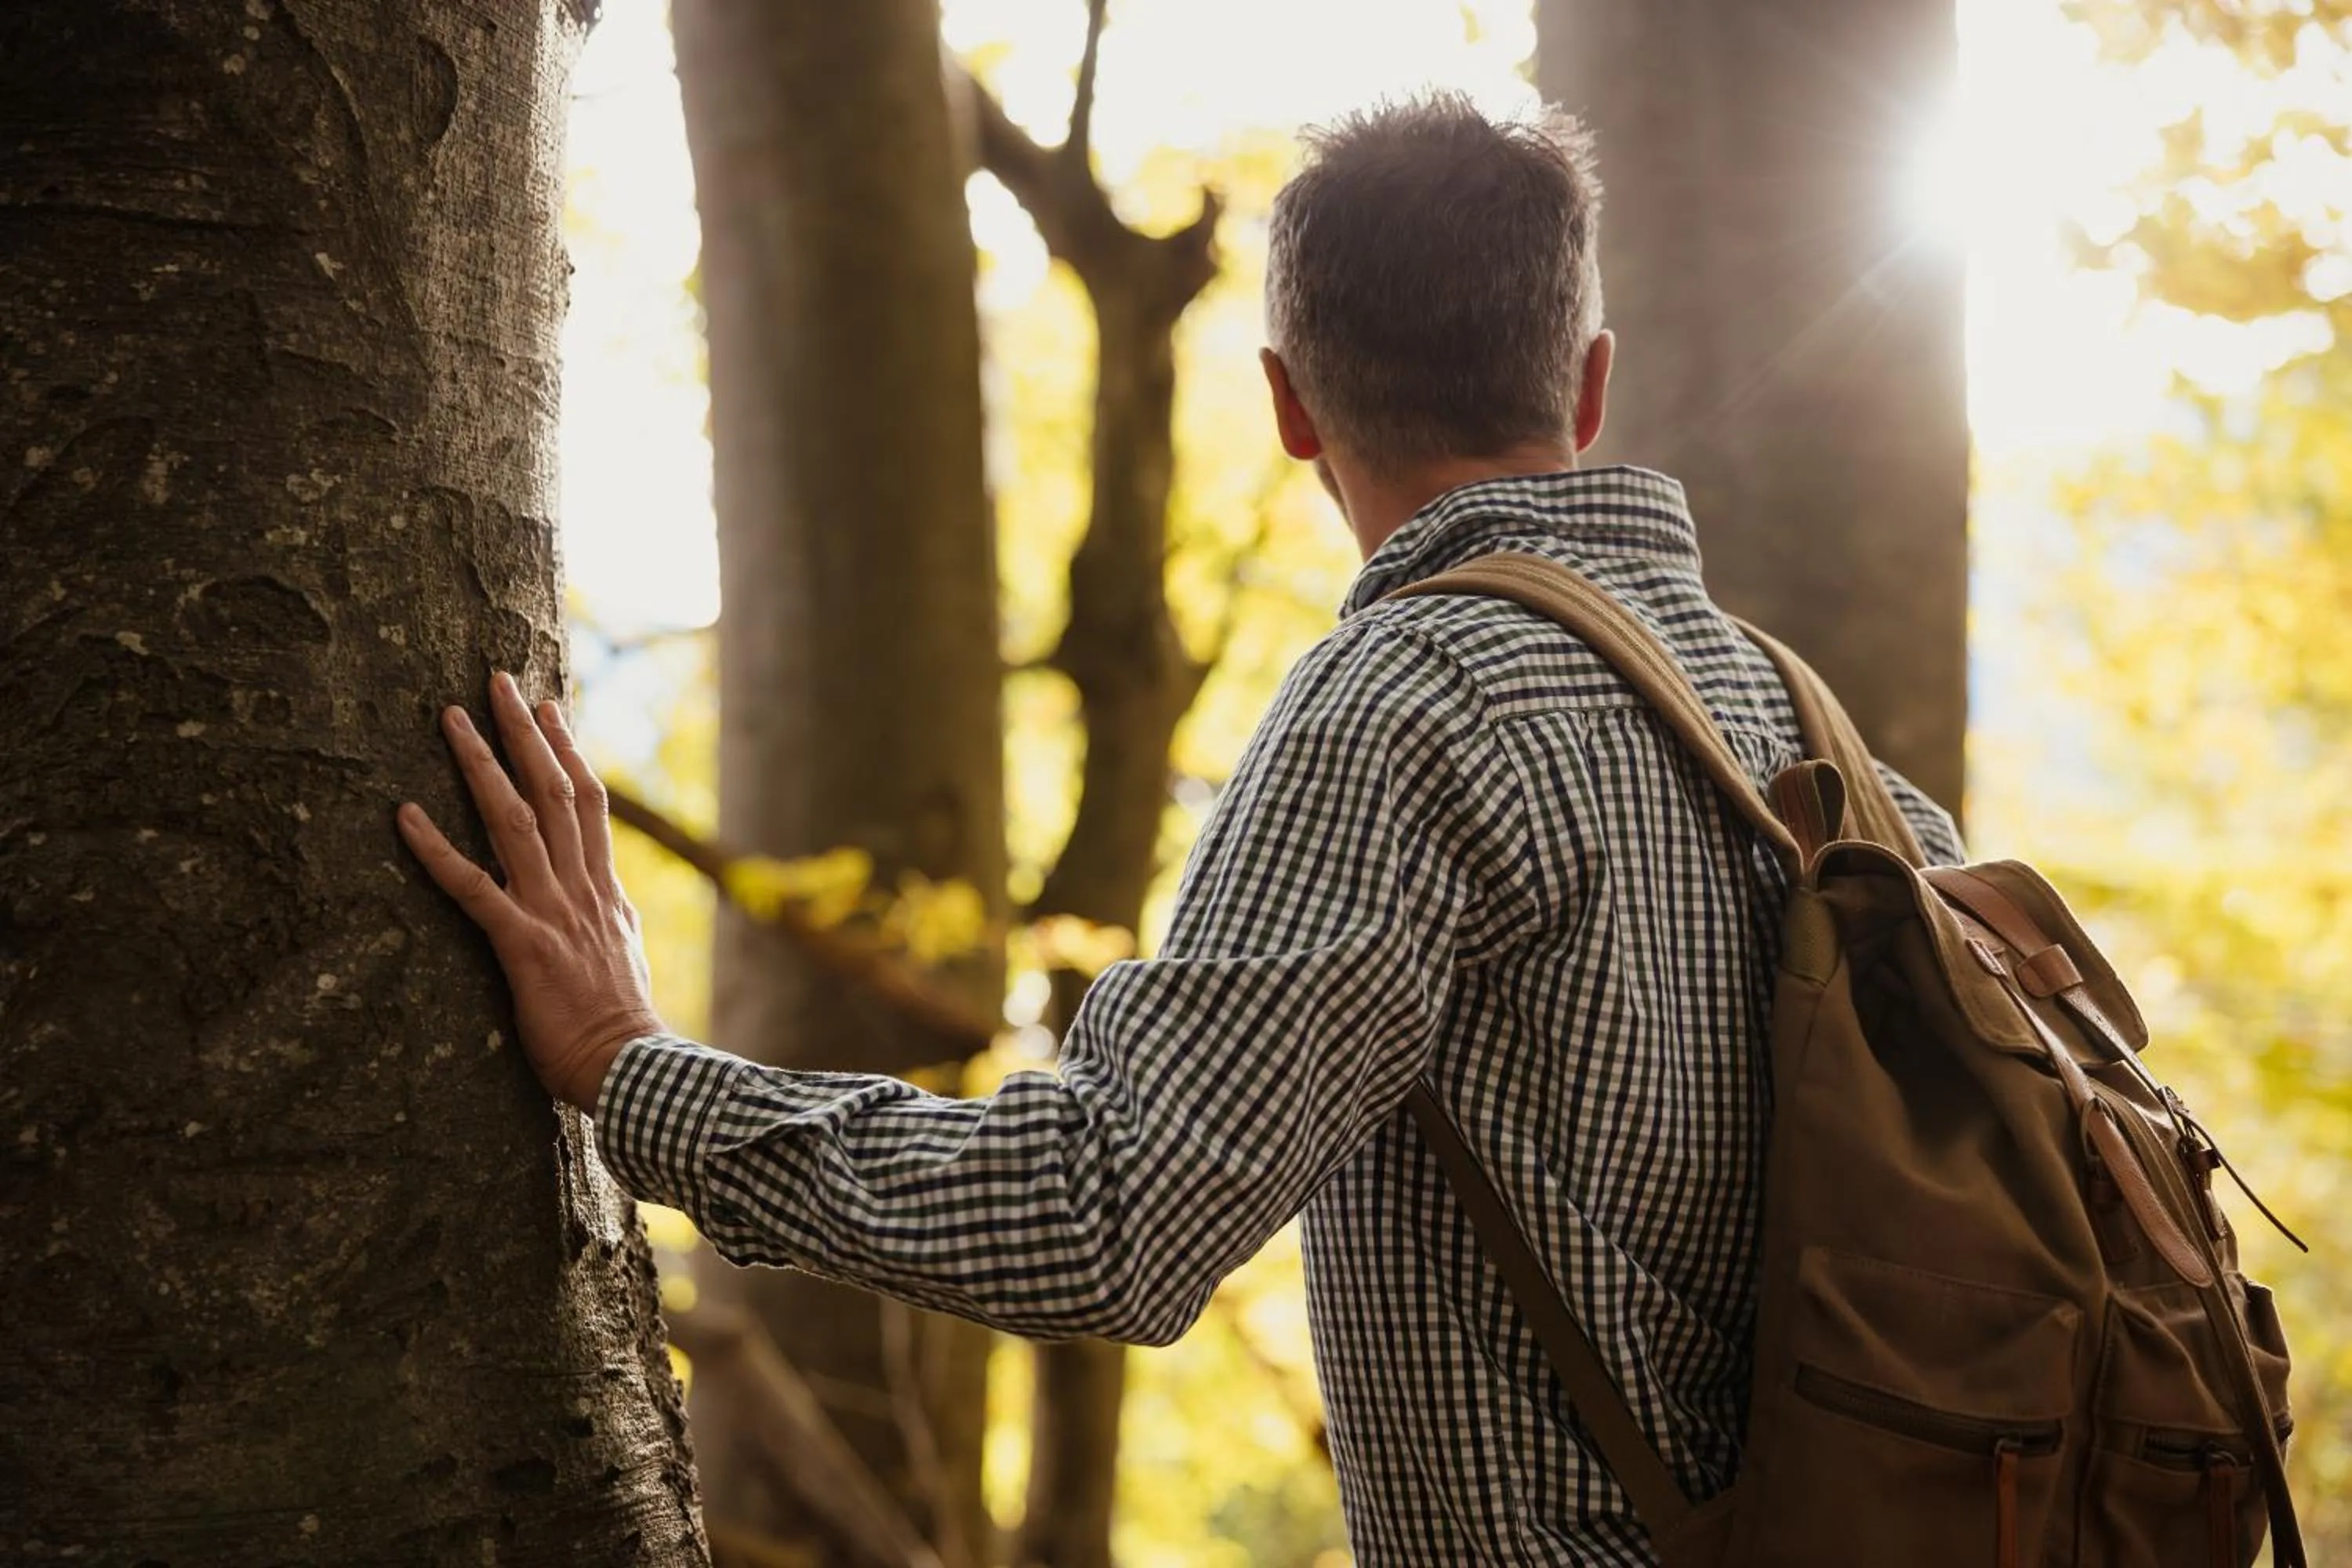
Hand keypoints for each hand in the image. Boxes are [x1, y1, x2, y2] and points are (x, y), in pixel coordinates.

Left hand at [397, 671, 663, 1111]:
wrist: (633, 1068)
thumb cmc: (622, 1029)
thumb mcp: (625, 959)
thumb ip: (612, 922)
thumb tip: (610, 904)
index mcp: (605, 891)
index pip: (588, 803)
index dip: (567, 751)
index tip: (551, 709)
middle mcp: (580, 888)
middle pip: (552, 791)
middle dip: (525, 733)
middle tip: (498, 682)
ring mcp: (551, 912)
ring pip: (513, 820)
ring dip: (481, 764)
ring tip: (449, 718)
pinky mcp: (522, 946)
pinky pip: (472, 888)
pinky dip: (436, 850)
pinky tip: (403, 816)